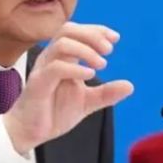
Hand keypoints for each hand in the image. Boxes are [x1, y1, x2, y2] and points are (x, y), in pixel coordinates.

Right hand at [2, 22, 133, 152]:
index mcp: (62, 57)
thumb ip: (106, 93)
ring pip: (61, 44)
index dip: (97, 30)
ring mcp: (43, 69)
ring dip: (85, 49)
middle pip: (68, 30)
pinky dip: (75, 68)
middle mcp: (51, 58)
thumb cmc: (54, 112)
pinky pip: (56, 68)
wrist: (31, 132)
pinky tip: (91, 75)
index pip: (77, 31)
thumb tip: (130, 86)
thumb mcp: (87, 102)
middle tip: (109, 50)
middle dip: (91, 35)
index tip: (115, 38)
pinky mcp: (38, 83)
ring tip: (102, 64)